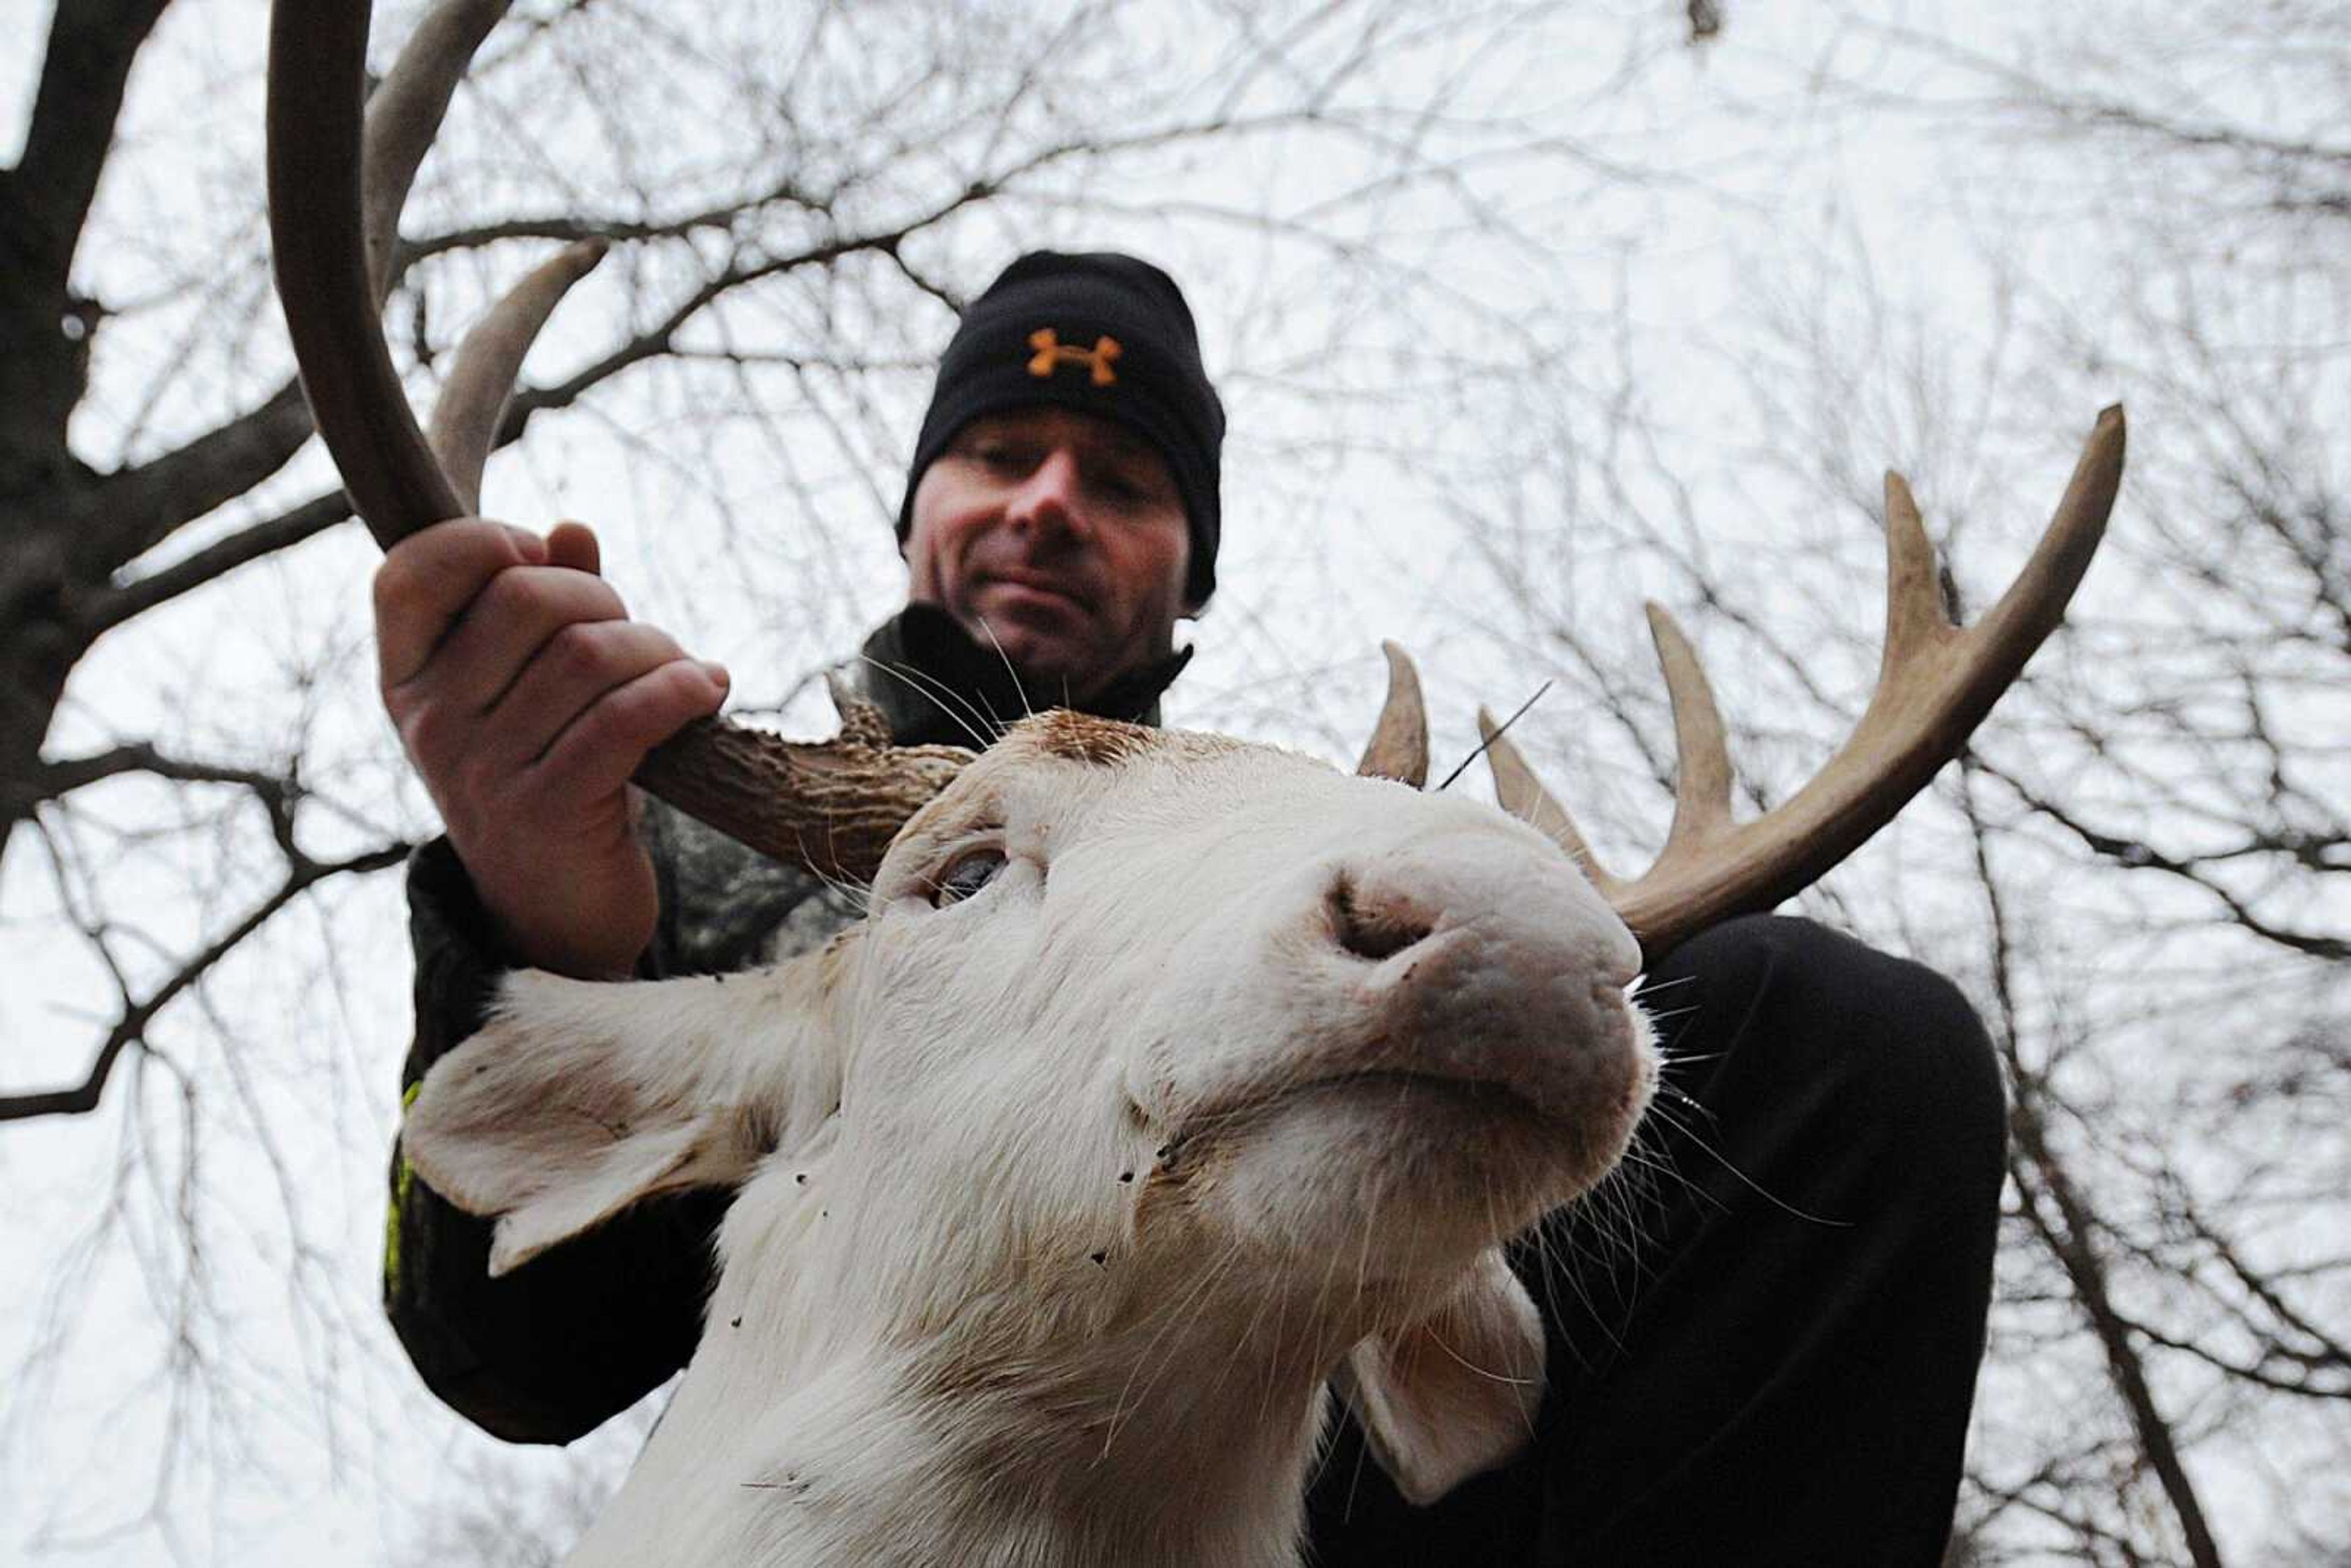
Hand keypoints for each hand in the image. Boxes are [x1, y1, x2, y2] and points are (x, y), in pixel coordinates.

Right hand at [374, 518, 728, 977]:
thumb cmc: (553, 775)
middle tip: (640, 640)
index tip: (542, 557)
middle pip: (525, 598)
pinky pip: (627, 718)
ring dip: (659, 650)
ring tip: (684, 674)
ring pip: (588, 654)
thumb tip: (572, 530)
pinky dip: (683, 690)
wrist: (560, 912)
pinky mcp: (547, 813)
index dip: (481, 542)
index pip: (407, 575)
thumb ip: (545, 607)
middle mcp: (431, 723)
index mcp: (408, 681)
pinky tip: (709, 690)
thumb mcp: (531, 691)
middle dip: (605, 600)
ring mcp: (482, 772)